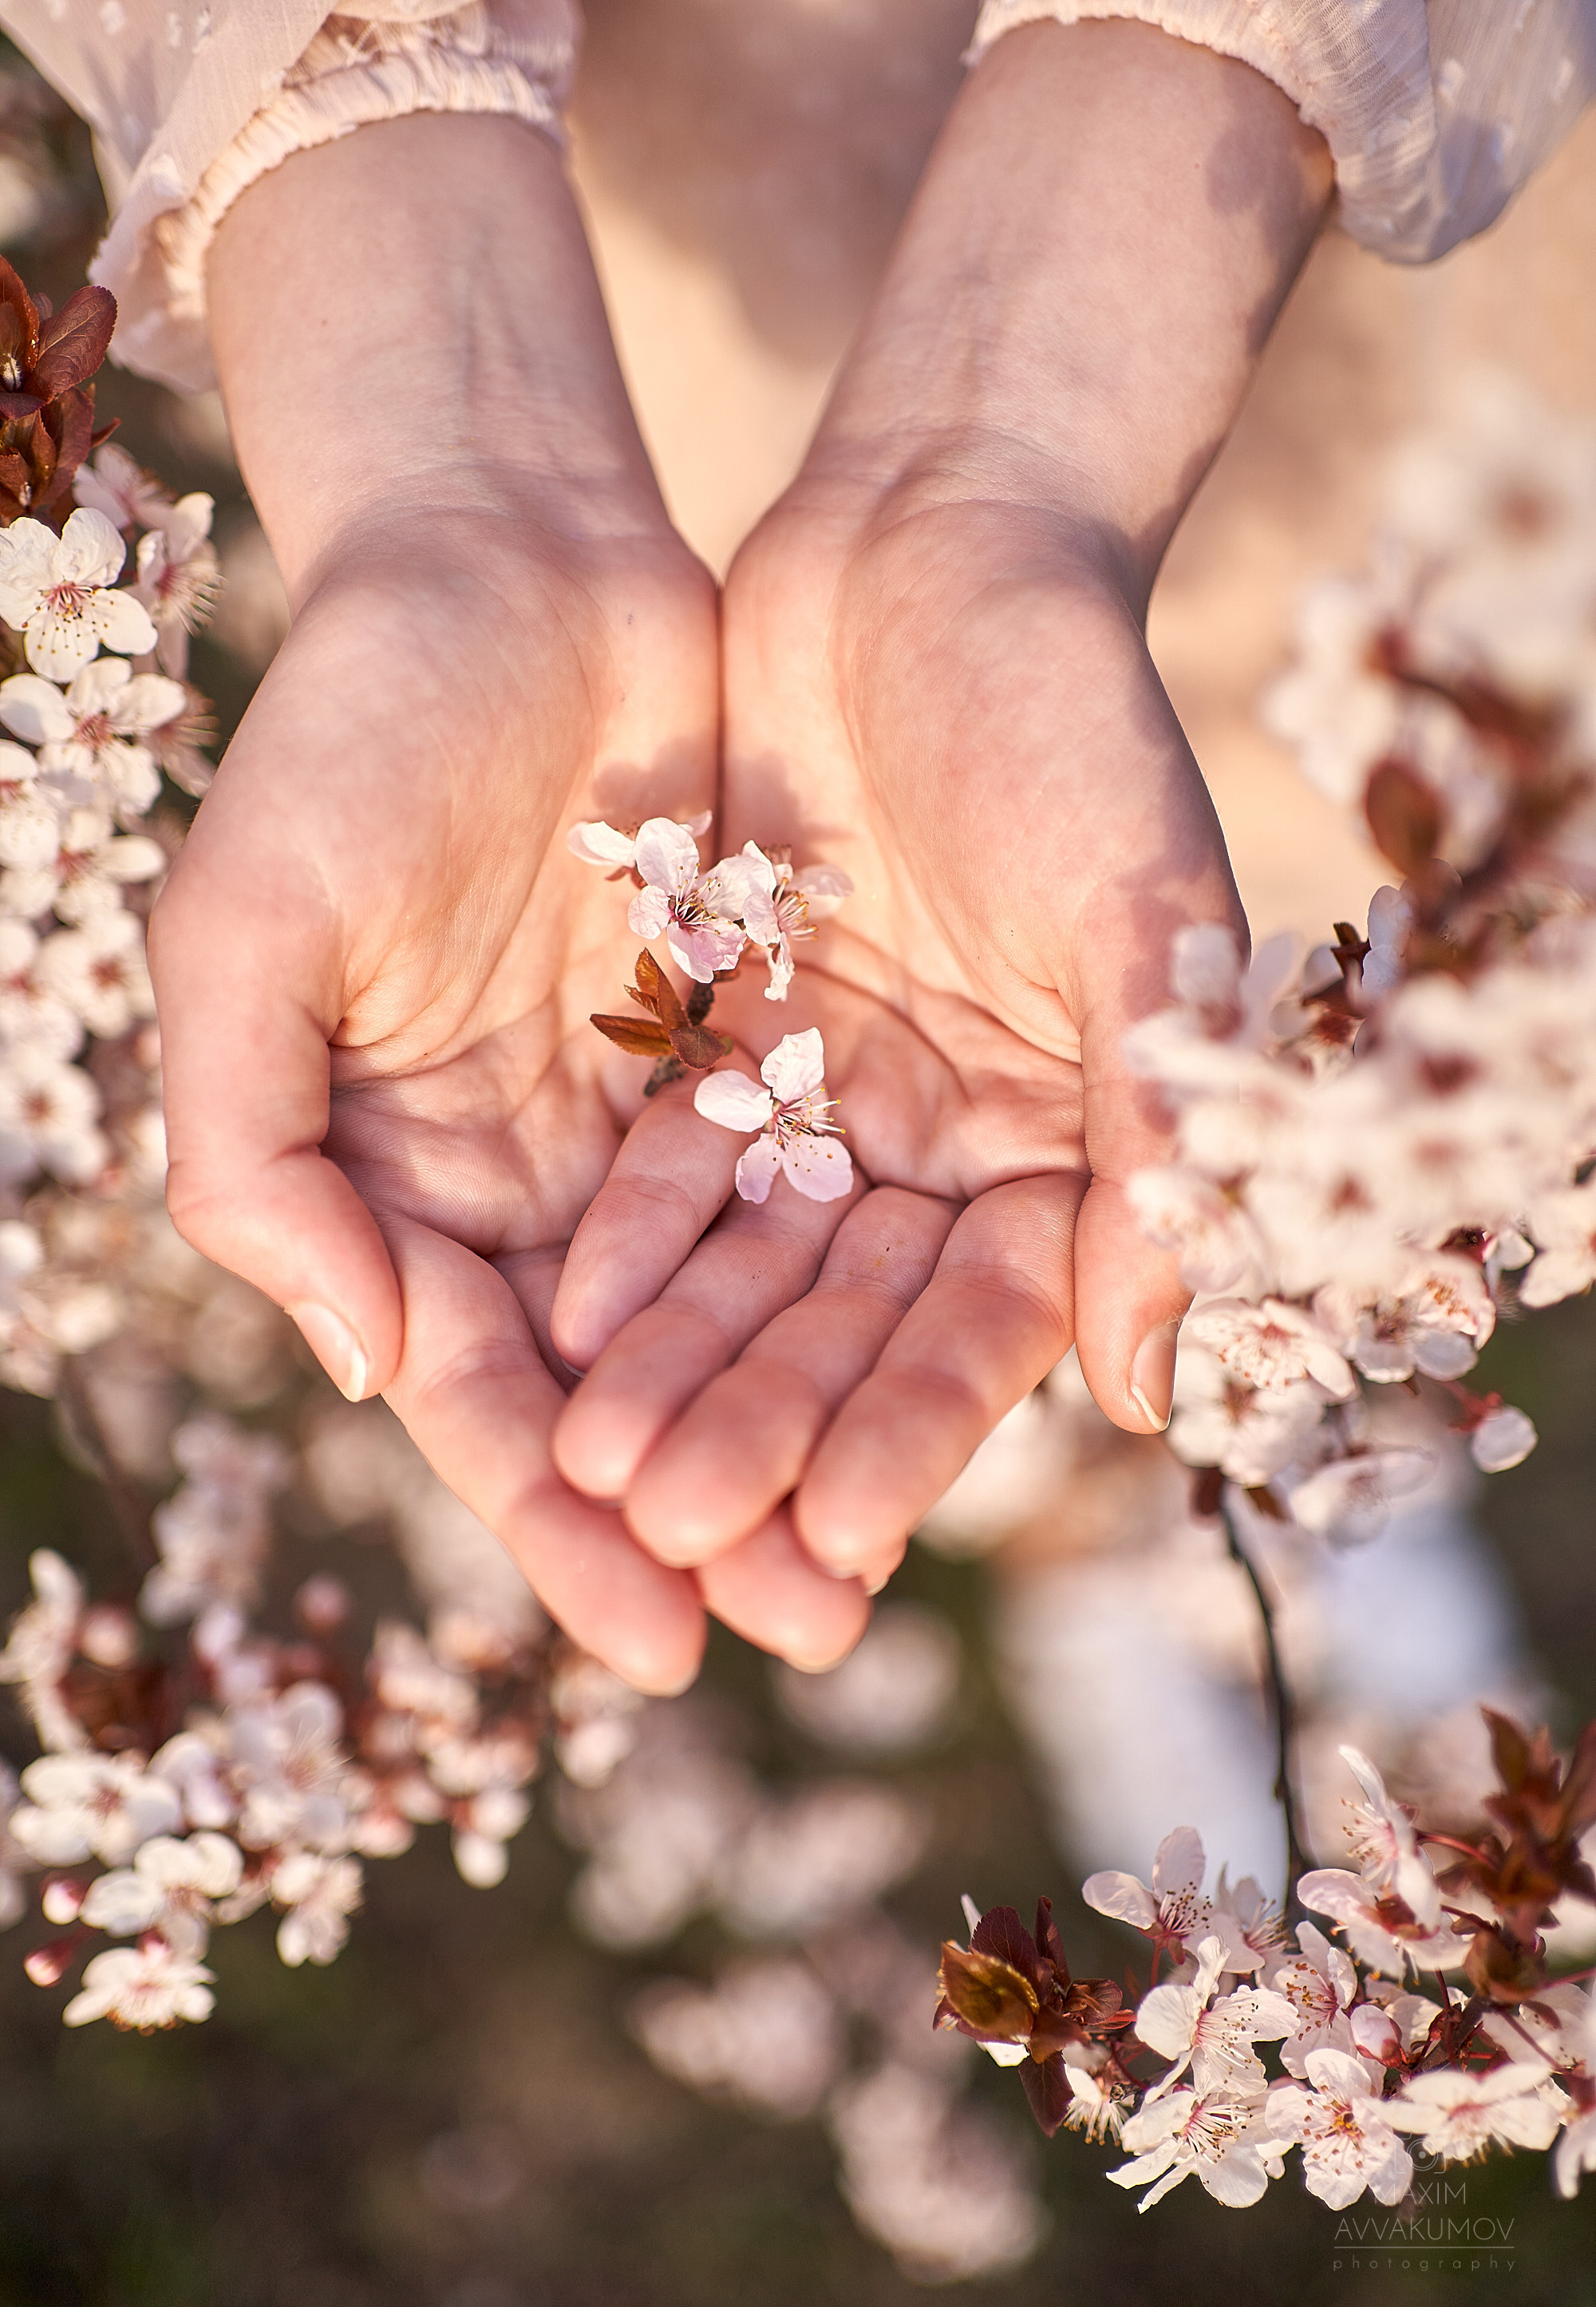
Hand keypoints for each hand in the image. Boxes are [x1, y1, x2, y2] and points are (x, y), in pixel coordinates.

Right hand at [149, 119, 874, 1690]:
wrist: (511, 561)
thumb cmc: (348, 737)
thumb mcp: (248, 937)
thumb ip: (263, 1158)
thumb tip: (365, 1366)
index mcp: (390, 1186)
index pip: (480, 1393)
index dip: (558, 1525)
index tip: (654, 1643)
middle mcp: (519, 1183)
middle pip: (620, 1389)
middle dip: (705, 1513)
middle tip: (809, 1631)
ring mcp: (638, 1121)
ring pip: (731, 1314)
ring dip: (798, 1430)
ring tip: (883, 1552)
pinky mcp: (746, 1049)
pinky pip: (810, 1190)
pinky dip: (857, 1285)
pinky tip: (925, 1374)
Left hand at [547, 21, 1329, 1591]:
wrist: (939, 542)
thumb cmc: (1074, 717)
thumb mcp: (1141, 916)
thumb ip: (1153, 1142)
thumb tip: (1148, 1386)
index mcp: (1074, 1143)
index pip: (983, 1330)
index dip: (908, 1439)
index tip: (831, 1549)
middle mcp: (955, 1144)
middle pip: (851, 1325)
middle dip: (766, 1434)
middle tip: (677, 1543)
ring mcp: (841, 1095)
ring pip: (754, 1268)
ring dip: (682, 1371)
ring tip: (601, 1478)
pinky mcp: (737, 1035)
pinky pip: (676, 1166)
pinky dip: (632, 1241)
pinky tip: (567, 1323)